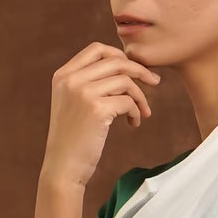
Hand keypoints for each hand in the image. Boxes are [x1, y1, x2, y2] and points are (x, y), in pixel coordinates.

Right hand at [41, 42, 162, 189]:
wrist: (63, 168)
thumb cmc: (72, 140)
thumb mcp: (72, 105)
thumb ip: (87, 84)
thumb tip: (121, 67)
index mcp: (63, 75)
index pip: (96, 49)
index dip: (119, 55)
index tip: (134, 69)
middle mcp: (71, 80)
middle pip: (115, 61)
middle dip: (139, 70)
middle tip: (154, 82)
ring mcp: (83, 93)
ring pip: (125, 81)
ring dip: (140, 96)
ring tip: (143, 112)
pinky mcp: (97, 109)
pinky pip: (128, 101)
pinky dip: (137, 111)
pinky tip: (134, 123)